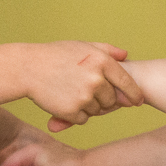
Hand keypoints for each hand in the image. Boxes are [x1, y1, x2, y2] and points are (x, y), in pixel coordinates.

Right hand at [24, 42, 142, 129]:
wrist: (27, 68)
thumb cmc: (55, 55)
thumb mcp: (82, 46)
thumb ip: (107, 50)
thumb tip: (126, 55)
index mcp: (102, 62)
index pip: (127, 83)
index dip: (134, 94)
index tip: (137, 101)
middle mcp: (96, 80)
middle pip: (112, 100)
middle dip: (104, 99)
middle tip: (86, 91)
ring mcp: (84, 96)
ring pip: (97, 111)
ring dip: (89, 106)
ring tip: (71, 92)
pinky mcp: (71, 111)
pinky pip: (83, 119)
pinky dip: (76, 114)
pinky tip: (64, 101)